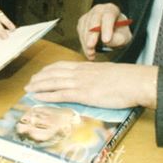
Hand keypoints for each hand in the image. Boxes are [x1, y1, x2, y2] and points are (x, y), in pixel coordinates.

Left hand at [25, 61, 157, 108]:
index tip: (40, 73)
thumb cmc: (126, 79)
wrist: (134, 81)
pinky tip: (38, 97)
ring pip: (53, 82)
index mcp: (86, 67)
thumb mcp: (107, 73)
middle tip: (29, 83)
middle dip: (39, 78)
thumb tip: (93, 81)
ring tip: (28, 89)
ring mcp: (80, 83)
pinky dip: (47, 95)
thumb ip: (96, 76)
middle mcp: (79, 73)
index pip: (61, 66)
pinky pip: (60, 94)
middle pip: (53, 73)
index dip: (48, 70)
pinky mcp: (83, 94)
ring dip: (38, 86)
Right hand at [77, 3, 131, 59]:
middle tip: (91, 46)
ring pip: (85, 27)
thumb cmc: (120, 32)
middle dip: (92, 34)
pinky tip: (89, 52)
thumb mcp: (124, 36)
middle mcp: (99, 9)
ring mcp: (89, 15)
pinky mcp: (82, 22)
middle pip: (93, 20)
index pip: (108, 16)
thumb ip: (118, 38)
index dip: (106, 28)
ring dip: (86, 41)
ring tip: (91, 54)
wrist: (114, 31)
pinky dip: (83, 43)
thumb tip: (106, 41)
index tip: (106, 41)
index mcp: (112, 9)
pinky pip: (80, 32)